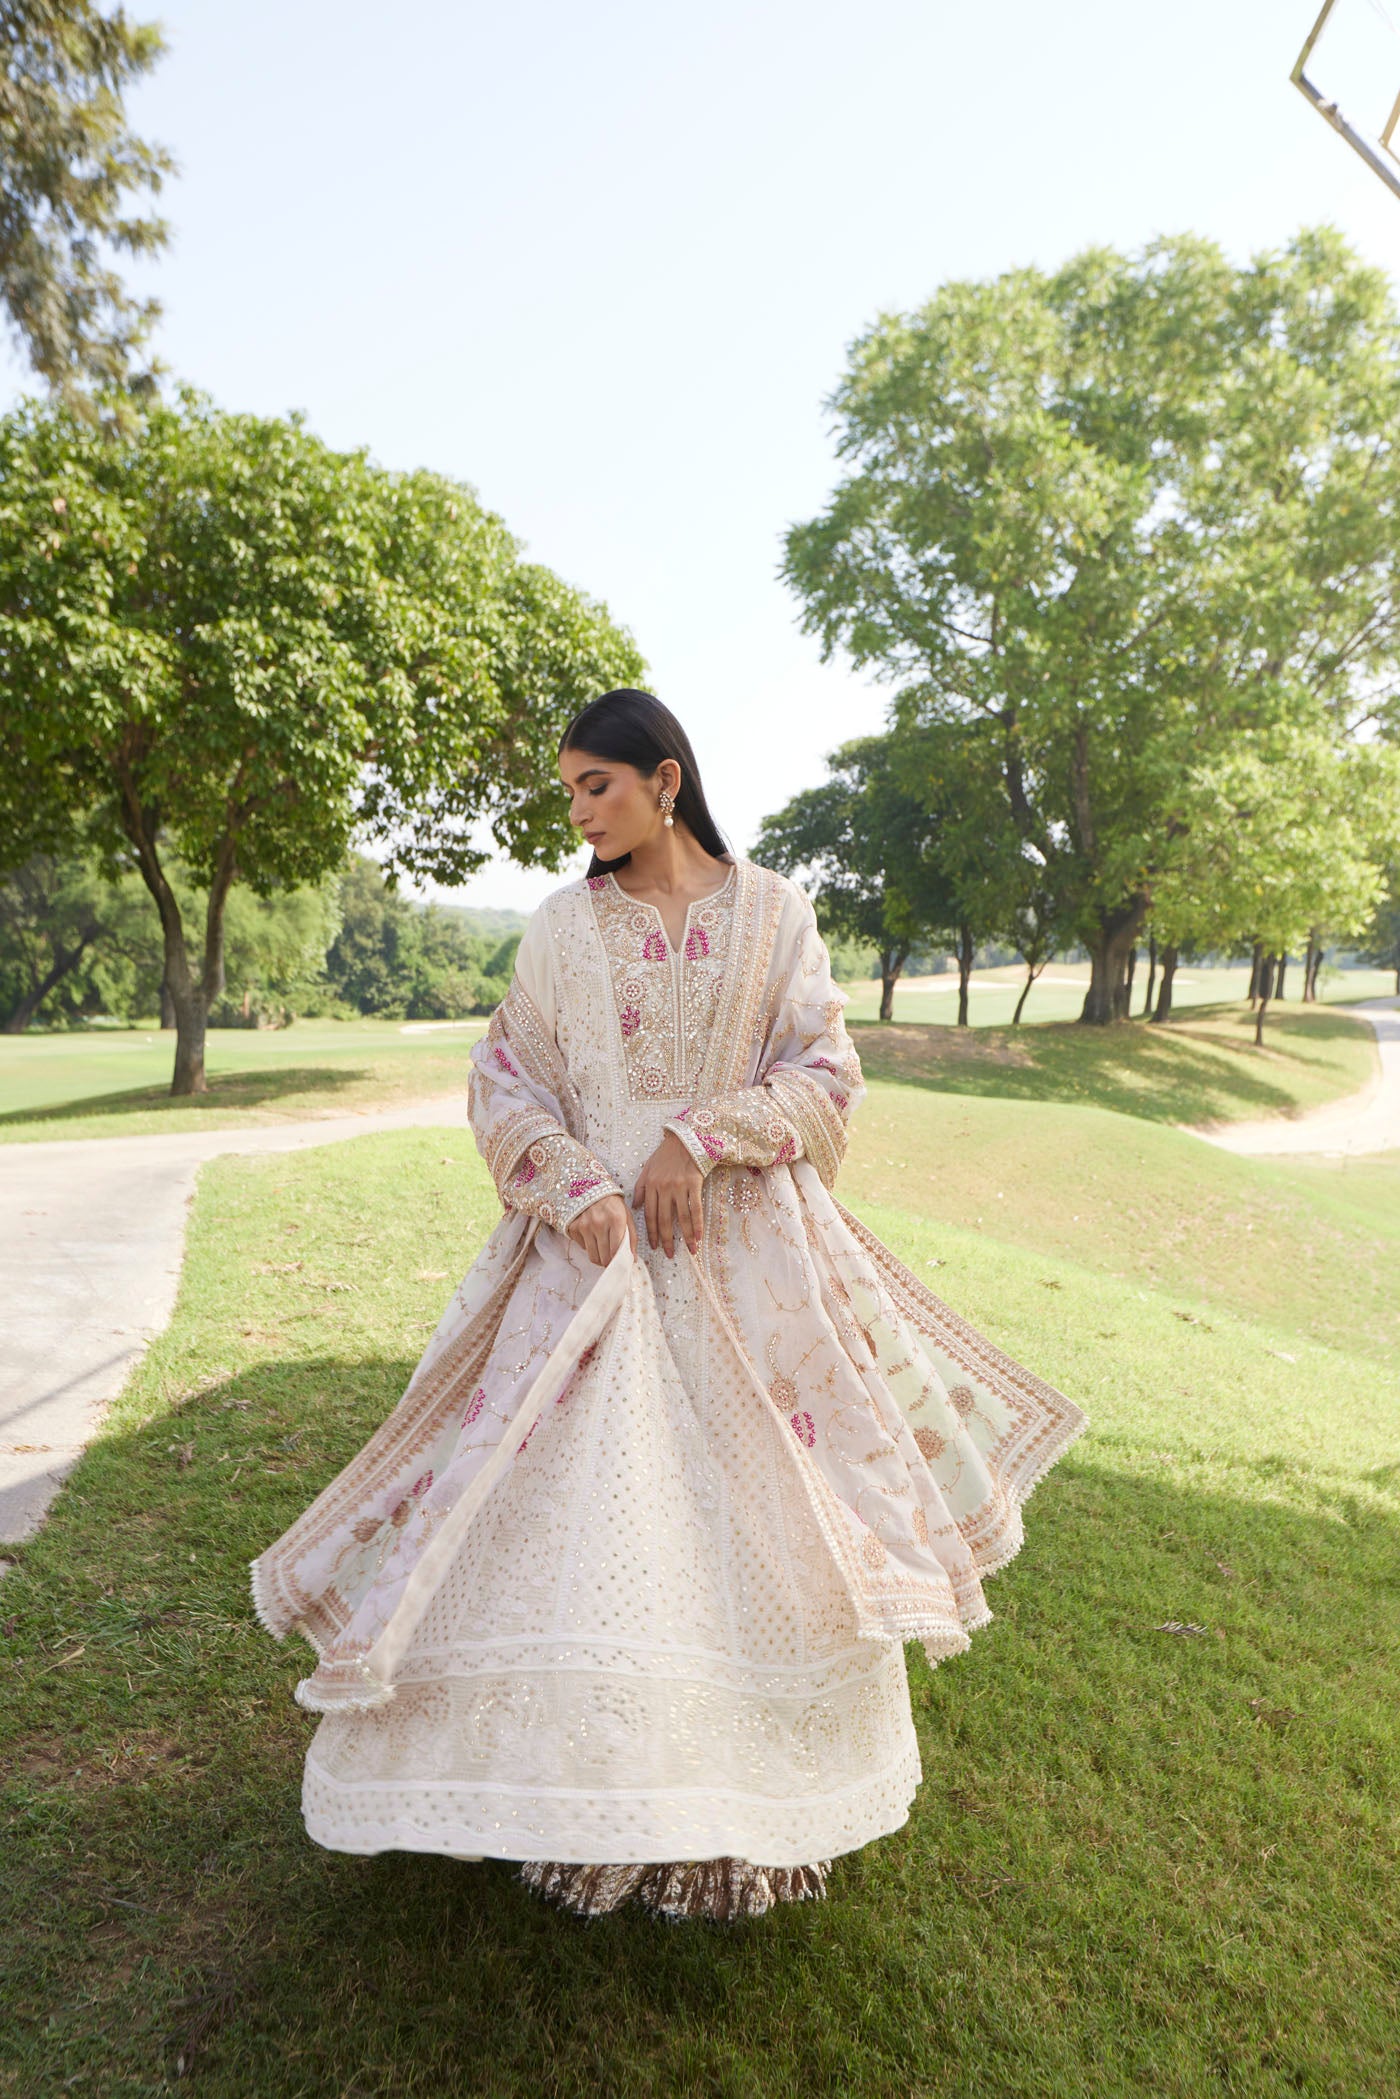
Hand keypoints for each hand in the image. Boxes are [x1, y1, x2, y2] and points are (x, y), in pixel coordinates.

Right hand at [566, 1193, 635, 1267]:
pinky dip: (589, 1246)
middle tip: (612, 1259)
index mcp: (616, 1219)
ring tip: (603, 1250)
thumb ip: (631, 1238)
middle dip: (609, 1262)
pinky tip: (593, 1237)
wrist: (591, 1188)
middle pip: (604, 1258)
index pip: (616, 1251)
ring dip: (599, 1257)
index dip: (619, 1261)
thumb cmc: (613, 1205)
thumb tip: (633, 1259)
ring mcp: (584, 1225)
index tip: (621, 1263)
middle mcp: (598, 1223)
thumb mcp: (627, 1216)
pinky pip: (583, 1247)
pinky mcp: (573, 1227)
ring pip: (592, 1256)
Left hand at [632, 1130, 704, 1257]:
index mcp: (650, 1185)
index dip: (651, 1233)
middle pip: (664, 1220)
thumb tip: (636, 1207)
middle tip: (670, 1255)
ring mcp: (679, 1186)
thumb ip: (641, 1188)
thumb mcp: (647, 1168)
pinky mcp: (694, 1183)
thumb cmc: (666, 1154)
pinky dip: (697, 1224)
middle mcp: (663, 1188)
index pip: (649, 1215)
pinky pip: (696, 1208)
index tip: (654, 1247)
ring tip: (690, 1250)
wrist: (686, 1138)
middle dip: (667, 1240)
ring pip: (681, 1217)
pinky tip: (698, 1235)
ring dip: (685, 1236)